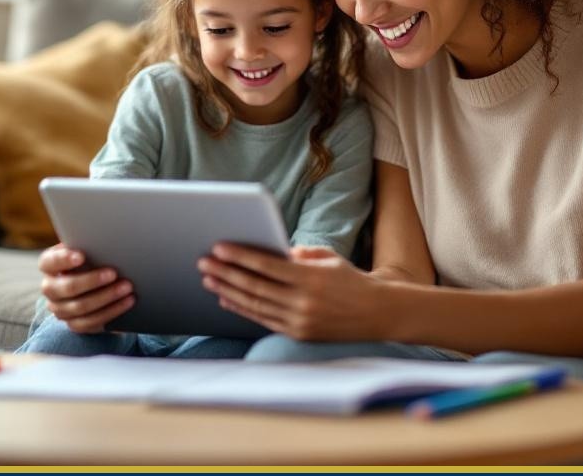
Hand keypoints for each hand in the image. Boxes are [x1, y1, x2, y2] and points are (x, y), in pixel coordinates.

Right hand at [38, 243, 134, 332]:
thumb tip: (102, 237)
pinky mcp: (74, 324)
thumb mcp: (86, 249)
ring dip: (107, 297)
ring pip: (81, 307)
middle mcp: (51, 289)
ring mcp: (60, 309)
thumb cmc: (90, 259)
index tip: (82, 256)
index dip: (64, 259)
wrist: (93, 284)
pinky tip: (127, 302)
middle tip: (114, 273)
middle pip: (67, 288)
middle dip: (92, 280)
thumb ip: (88, 245)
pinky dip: (112, 311)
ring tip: (126, 287)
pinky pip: (91, 322)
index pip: (49, 262)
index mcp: (49, 266)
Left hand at [197, 244, 390, 340]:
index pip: (266, 266)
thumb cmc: (351, 280)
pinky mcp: (298, 334)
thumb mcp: (329, 259)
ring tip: (209, 279)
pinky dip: (242, 309)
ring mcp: (299, 321)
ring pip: (254, 305)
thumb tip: (272, 252)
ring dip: (228, 291)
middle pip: (254, 286)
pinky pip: (263, 320)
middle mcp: (303, 302)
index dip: (240, 257)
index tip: (219, 248)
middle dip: (225, 273)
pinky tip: (227, 299)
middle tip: (204, 262)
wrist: (378, 314)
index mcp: (311, 278)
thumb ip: (300, 254)